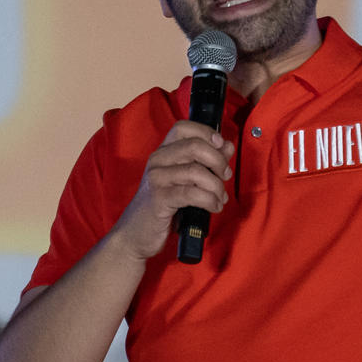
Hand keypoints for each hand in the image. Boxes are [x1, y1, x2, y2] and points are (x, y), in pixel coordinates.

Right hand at [106, 120, 233, 260]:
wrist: (135, 235)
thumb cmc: (162, 207)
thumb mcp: (185, 181)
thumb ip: (207, 161)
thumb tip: (227, 146)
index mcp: (163, 153)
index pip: (183, 127)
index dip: (206, 133)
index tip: (221, 146)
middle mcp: (157, 160)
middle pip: (194, 145)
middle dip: (218, 161)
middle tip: (225, 176)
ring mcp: (156, 179)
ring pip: (196, 171)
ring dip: (216, 186)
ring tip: (219, 198)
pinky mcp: (159, 199)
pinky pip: (192, 194)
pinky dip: (210, 200)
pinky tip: (214, 206)